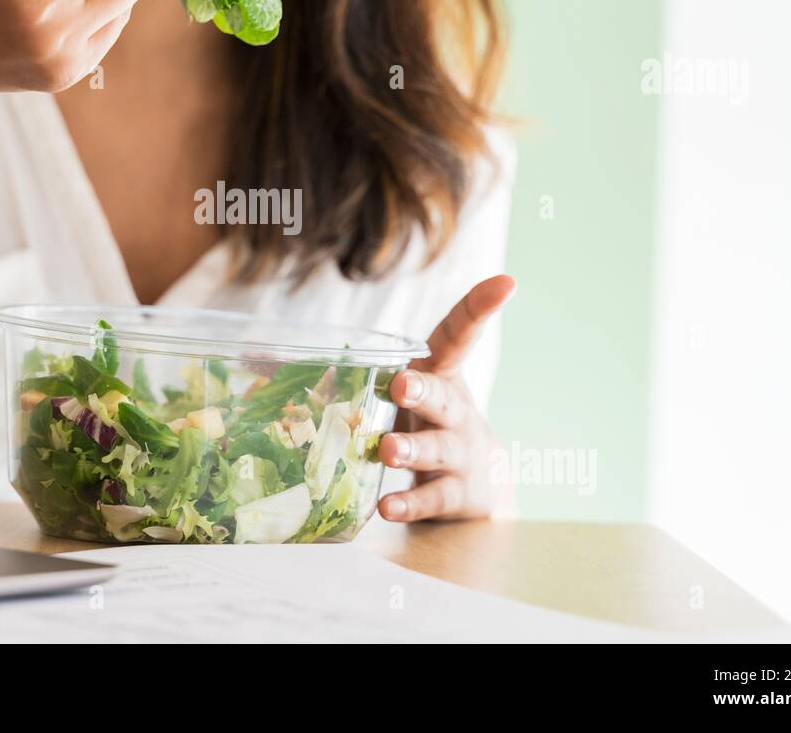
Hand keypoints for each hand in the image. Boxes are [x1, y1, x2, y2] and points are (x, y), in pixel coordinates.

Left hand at [377, 274, 516, 522]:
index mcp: (443, 377)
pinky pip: (433, 499)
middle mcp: (456, 412)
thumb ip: (370, 376)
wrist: (479, 489)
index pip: (459, 337)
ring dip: (412, 449)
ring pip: (438, 449)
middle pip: (444, 397)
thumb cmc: (428, 427)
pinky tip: (388, 507)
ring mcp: (461, 454)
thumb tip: (285, 361)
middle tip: (402, 385)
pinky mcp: (458, 495)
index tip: (506, 282)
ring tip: (388, 451)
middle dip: (423, 390)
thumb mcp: (413, 394)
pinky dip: (411, 504)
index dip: (479, 309)